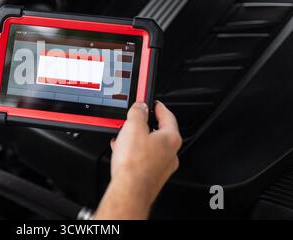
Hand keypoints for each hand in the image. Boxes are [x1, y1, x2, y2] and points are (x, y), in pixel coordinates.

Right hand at [95, 101, 181, 219]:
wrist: (129, 190)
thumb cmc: (134, 163)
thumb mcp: (133, 127)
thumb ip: (137, 113)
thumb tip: (140, 106)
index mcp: (171, 139)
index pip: (168, 116)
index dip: (158, 107)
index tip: (153, 103)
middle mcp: (171, 153)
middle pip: (159, 132)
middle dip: (145, 125)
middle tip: (135, 119)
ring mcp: (162, 167)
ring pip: (150, 147)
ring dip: (137, 140)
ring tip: (123, 137)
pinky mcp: (152, 176)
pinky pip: (144, 159)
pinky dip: (134, 153)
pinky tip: (122, 152)